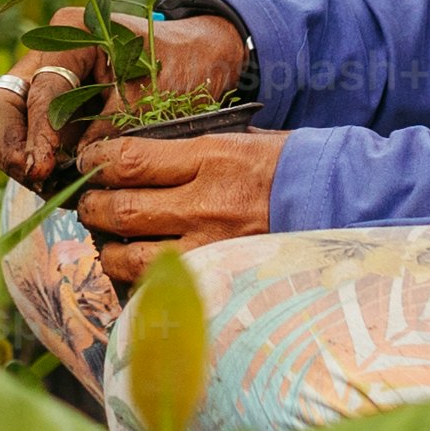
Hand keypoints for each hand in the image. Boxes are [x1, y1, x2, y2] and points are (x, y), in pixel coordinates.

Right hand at [0, 9, 249, 188]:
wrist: (201, 58)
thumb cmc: (182, 67)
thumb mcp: (152, 98)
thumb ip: (110, 129)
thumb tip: (77, 169)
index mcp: (73, 34)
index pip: (41, 91)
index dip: (39, 136)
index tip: (42, 171)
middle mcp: (48, 53)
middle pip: (1, 102)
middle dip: (8, 145)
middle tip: (32, 178)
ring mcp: (44, 80)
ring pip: (4, 122)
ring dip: (17, 157)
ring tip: (46, 187)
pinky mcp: (49, 107)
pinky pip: (23, 136)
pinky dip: (33, 160)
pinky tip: (54, 185)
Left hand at [77, 125, 283, 286]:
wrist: (341, 203)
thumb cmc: (289, 166)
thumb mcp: (241, 140)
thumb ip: (192, 149)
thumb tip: (140, 157)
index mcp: (211, 158)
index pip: (130, 160)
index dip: (97, 163)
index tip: (88, 163)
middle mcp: (206, 204)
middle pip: (122, 210)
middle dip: (93, 207)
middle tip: (89, 204)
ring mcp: (212, 248)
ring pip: (132, 258)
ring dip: (109, 250)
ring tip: (108, 241)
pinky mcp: (220, 279)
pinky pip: (161, 289)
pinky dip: (138, 282)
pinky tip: (136, 273)